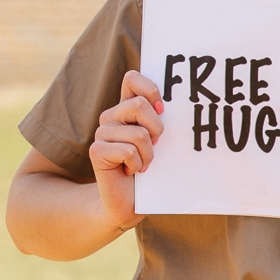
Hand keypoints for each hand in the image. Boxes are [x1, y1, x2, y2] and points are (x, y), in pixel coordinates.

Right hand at [88, 70, 163, 230]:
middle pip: (139, 104)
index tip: (163, 109)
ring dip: (149, 154)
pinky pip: (129, 151)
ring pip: (139, 133)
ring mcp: (101, 133)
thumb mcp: (162, 140)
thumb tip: (183, 102)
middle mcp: (112, 116)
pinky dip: (138, 165)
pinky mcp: (96, 151)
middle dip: (156, 129)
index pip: (132, 78)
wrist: (130, 201)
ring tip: (143, 163)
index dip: (150, 89)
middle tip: (155, 146)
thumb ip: (164, 119)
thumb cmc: (153, 169)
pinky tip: (131, 171)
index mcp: (127, 109)